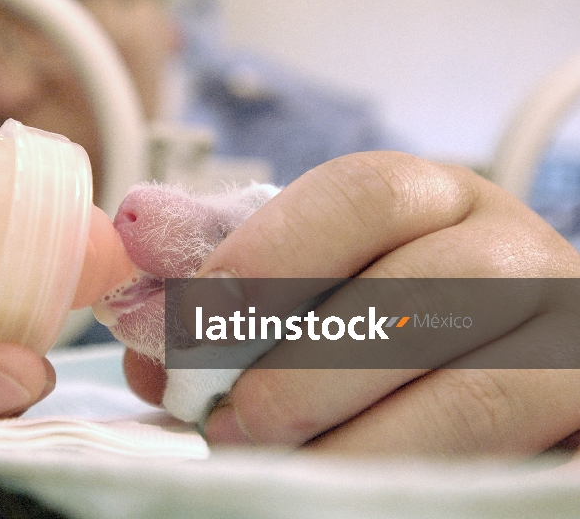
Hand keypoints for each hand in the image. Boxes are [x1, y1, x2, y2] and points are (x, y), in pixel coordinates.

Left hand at [125, 152, 579, 456]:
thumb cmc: (386, 334)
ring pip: (463, 390)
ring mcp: (562, 334)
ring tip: (270, 458)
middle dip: (297, 368)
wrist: (499, 380)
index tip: (193, 319)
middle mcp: (513, 249)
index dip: (268, 254)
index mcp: (437, 199)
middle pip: (410, 294)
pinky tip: (342, 482)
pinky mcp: (578, 410)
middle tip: (223, 418)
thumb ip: (229, 298)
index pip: (364, 193)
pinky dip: (402, 471)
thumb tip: (140, 321)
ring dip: (347, 437)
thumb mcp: (311, 294)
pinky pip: (496, 455)